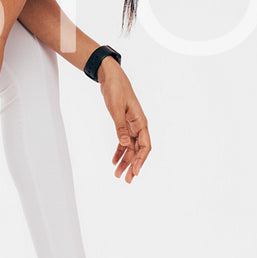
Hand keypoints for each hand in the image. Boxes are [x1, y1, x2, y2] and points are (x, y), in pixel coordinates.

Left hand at [98, 60, 150, 182]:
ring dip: (125, 161)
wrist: (111, 77)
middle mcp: (138, 125)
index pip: (145, 145)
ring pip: (130, 148)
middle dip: (132, 165)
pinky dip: (119, 151)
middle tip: (126, 180)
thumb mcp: (116, 108)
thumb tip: (125, 144)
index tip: (135, 172)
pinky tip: (114, 161)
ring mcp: (131, 125)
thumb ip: (120, 127)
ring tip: (118, 175)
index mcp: (140, 122)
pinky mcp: (124, 124)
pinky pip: (123, 141)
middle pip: (138, 150)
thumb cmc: (116, 90)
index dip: (141, 160)